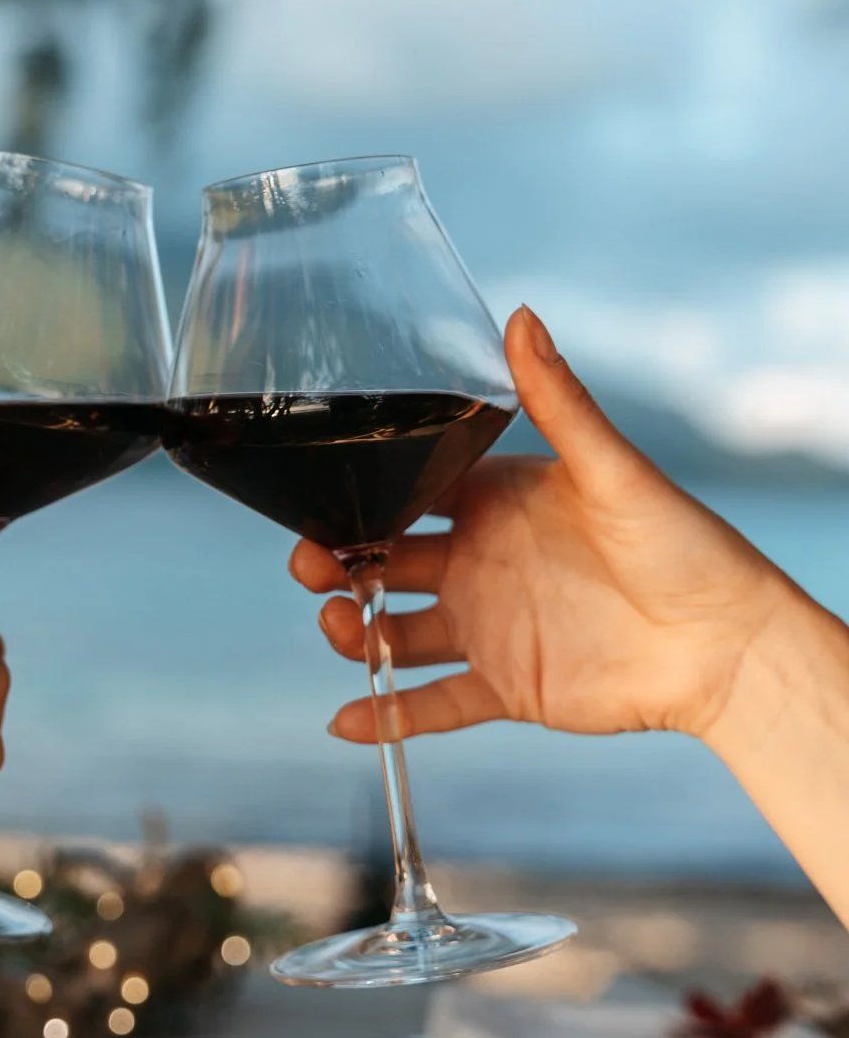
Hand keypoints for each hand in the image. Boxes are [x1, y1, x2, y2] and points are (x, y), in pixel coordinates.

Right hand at [291, 307, 792, 748]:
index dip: (360, 493)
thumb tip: (521, 315)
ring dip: (353, 635)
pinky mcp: (504, 686)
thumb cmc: (682, 543)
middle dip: (335, 563)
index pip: (408, 490)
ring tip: (341, 632)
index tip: (320, 492)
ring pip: (394, 633)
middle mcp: (478, 562)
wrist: (725, 643)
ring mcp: (486, 627)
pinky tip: (346, 722)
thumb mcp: (612, 469)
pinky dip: (388, 716)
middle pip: (382, 561)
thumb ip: (558, 400)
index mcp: (494, 503)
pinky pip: (432, 704)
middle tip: (312, 566)